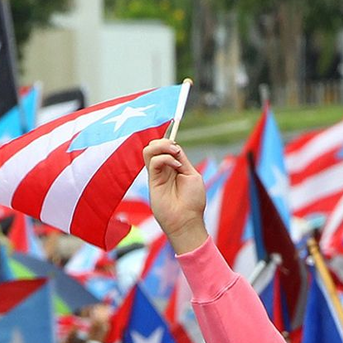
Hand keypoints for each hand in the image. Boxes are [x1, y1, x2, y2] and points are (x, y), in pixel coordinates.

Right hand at [143, 138, 207, 255]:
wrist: (187, 220)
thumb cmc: (193, 201)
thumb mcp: (192, 175)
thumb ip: (182, 160)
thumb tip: (174, 146)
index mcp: (174, 166)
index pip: (166, 146)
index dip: (168, 136)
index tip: (173, 122)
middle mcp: (163, 169)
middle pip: (155, 145)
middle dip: (165, 141)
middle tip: (176, 149)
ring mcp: (157, 175)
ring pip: (149, 150)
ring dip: (161, 146)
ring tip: (174, 153)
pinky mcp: (153, 181)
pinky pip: (152, 161)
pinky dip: (164, 158)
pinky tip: (176, 166)